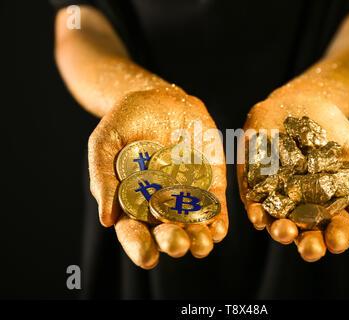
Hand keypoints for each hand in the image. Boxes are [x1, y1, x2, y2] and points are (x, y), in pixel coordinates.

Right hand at [88, 88, 227, 268]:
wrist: (159, 98)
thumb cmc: (126, 120)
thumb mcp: (105, 141)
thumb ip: (103, 176)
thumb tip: (106, 219)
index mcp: (132, 201)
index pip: (134, 231)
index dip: (140, 245)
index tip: (148, 257)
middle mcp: (160, 203)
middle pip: (166, 231)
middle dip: (173, 241)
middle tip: (179, 245)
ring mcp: (187, 193)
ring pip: (194, 223)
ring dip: (200, 236)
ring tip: (202, 243)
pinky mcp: (210, 181)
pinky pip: (215, 204)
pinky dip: (218, 218)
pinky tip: (219, 229)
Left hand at [237, 95, 348, 261]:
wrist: (305, 102)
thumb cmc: (334, 132)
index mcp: (327, 205)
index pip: (335, 228)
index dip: (337, 237)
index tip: (338, 242)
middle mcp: (300, 206)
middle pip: (304, 232)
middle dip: (307, 243)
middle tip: (310, 249)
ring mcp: (276, 195)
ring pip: (276, 221)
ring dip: (279, 229)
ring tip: (284, 232)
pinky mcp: (253, 181)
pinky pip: (253, 199)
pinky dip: (255, 208)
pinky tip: (258, 215)